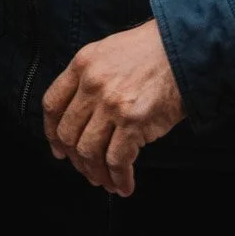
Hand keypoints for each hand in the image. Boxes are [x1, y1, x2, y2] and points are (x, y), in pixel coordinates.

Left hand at [41, 21, 184, 195]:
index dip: (52, 133)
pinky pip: (117, 161)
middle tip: (87, 170)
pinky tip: (125, 185)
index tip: (58, 148)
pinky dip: (119, 179)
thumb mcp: (108, 52)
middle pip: (68, 133)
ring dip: (96, 174)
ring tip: (106, 181)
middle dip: (76, 159)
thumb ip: (90, 78)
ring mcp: (111, 104)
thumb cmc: (150, 52)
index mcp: (82, 64)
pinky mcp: (133, 121)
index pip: (52, 105)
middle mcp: (92, 84)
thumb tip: (80, 116)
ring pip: (89, 151)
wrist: (182, 50)